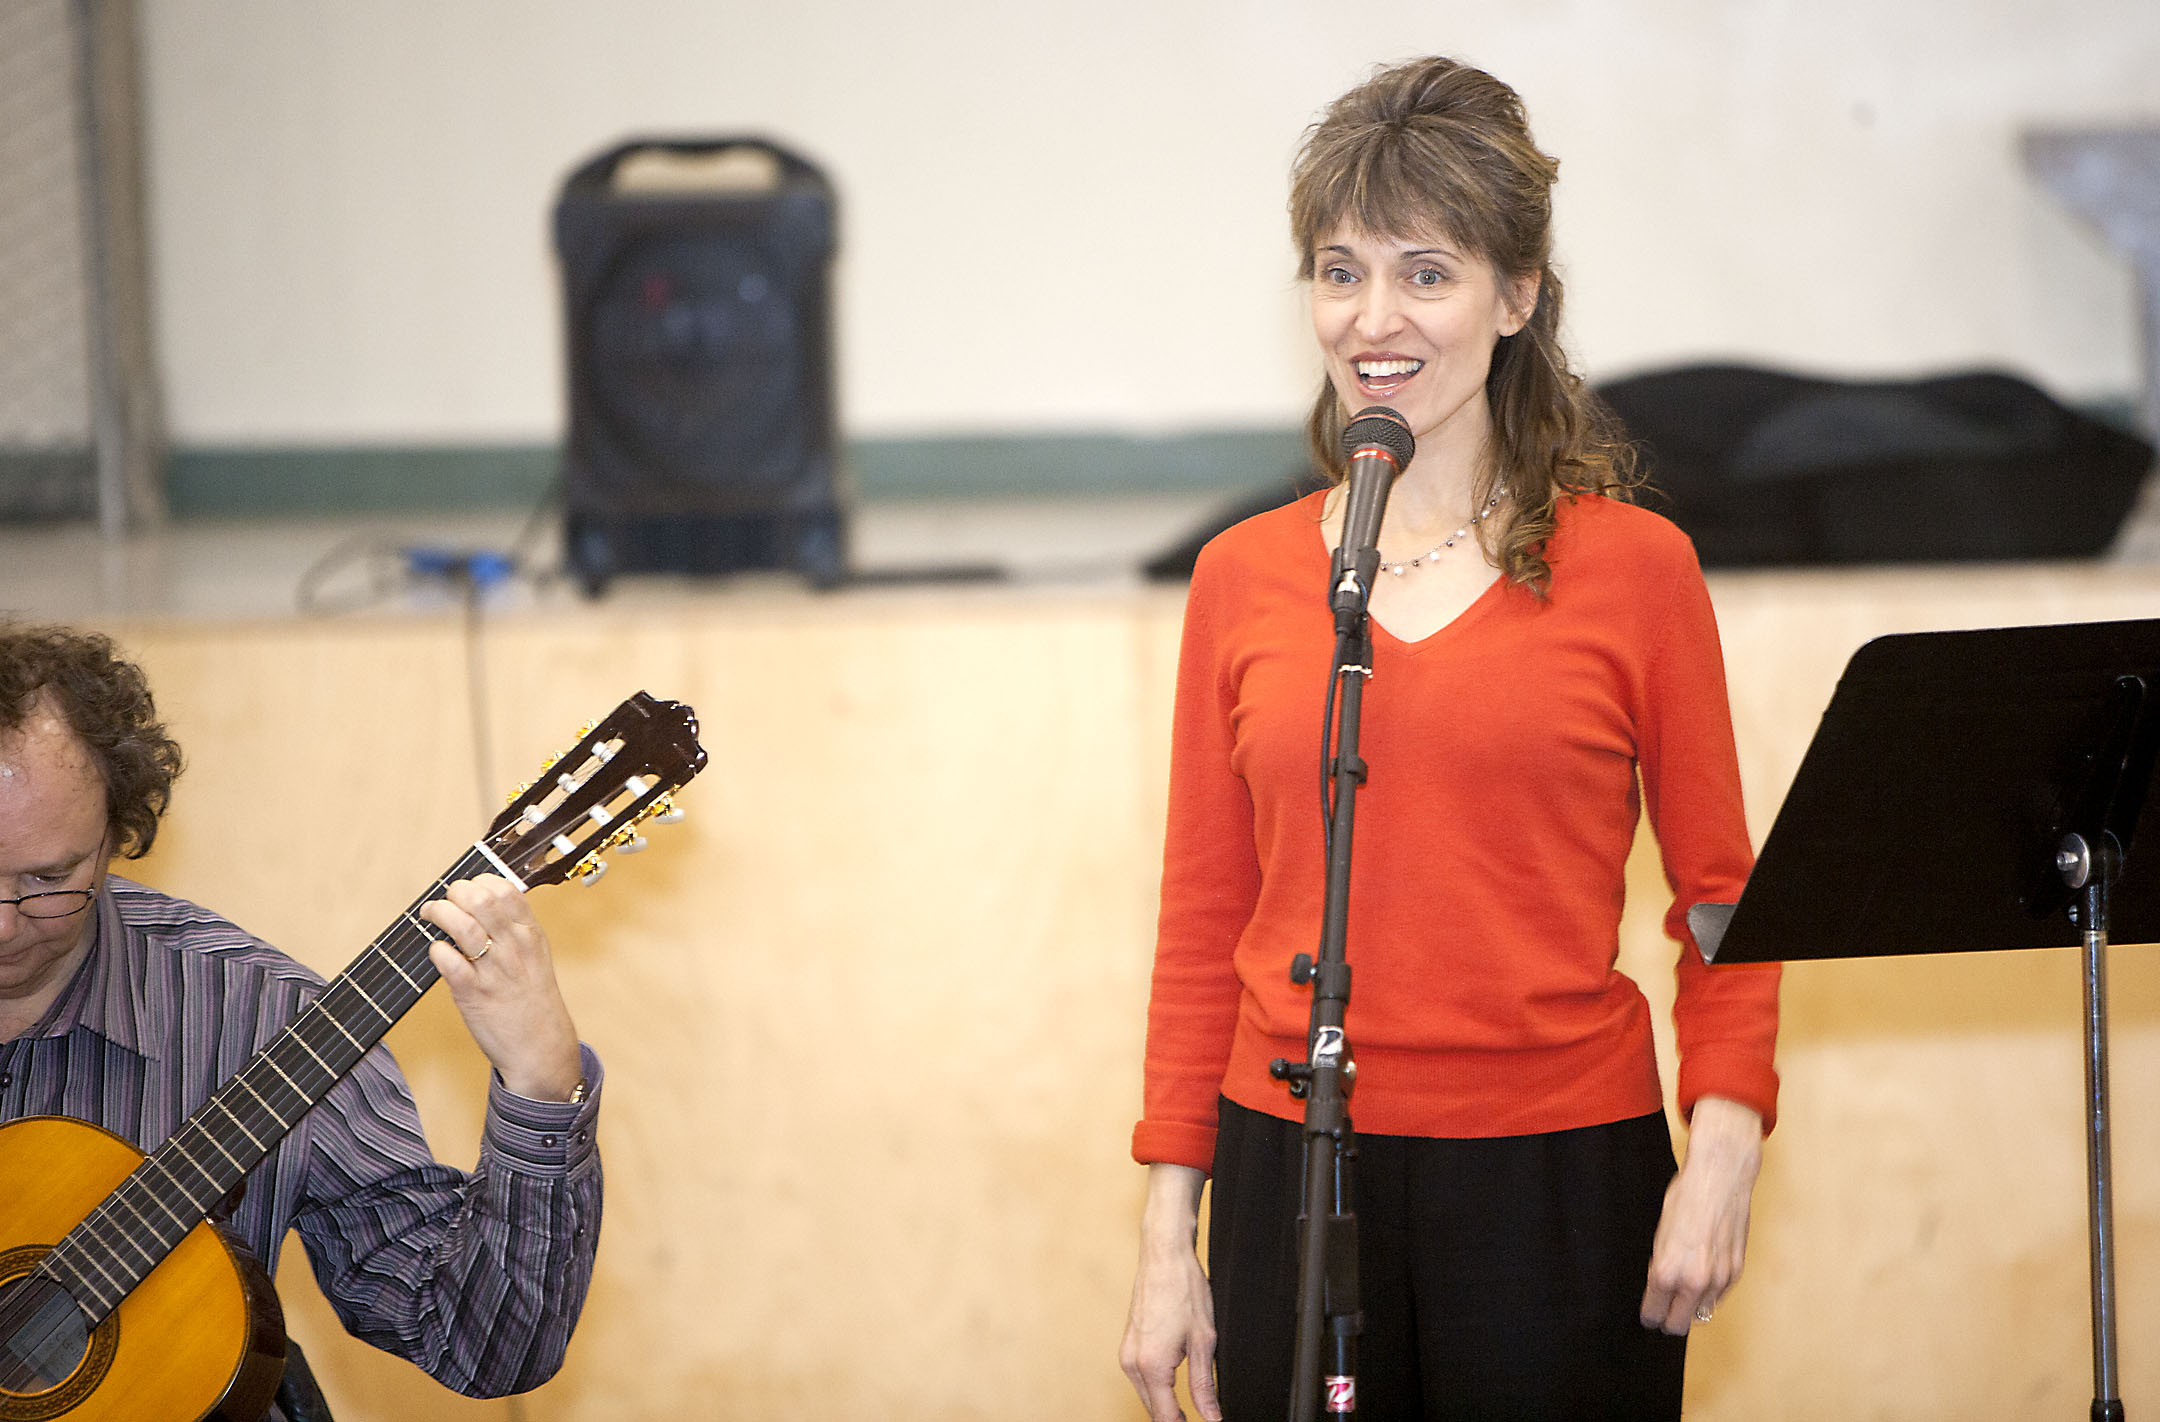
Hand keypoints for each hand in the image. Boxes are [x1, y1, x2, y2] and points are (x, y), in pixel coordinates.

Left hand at [419, 875, 582, 1101]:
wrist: (540, 1048)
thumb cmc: (532, 1001)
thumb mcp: (535, 958)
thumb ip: (513, 930)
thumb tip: (480, 904)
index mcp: (531, 935)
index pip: (505, 890)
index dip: (480, 882)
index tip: (468, 890)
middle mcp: (514, 948)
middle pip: (480, 900)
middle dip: (455, 892)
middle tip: (445, 900)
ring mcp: (493, 970)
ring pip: (461, 925)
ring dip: (439, 913)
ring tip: (430, 915)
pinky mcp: (472, 994)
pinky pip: (447, 960)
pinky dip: (436, 949)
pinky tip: (437, 952)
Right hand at [1120, 1164, 1220, 1421]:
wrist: (1164, 1255)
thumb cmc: (1185, 1290)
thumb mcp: (1204, 1341)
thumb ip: (1204, 1385)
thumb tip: (1211, 1417)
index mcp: (1152, 1365)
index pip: (1165, 1417)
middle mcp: (1132, 1363)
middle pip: (1153, 1410)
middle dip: (1173, 1420)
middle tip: (1202, 1418)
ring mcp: (1127, 1353)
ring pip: (1147, 1395)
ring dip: (1165, 1405)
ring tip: (1190, 1411)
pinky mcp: (1128, 1344)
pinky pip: (1142, 1378)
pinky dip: (1157, 1387)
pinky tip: (1174, 1387)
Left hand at [1640, 1095, 1762, 1334]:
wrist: (1720, 1178)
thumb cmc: (1686, 1198)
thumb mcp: (1660, 1233)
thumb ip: (1660, 1265)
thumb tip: (1659, 1286)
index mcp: (1668, 1272)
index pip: (1654, 1315)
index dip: (1649, 1315)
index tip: (1649, 1313)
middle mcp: (1695, 1281)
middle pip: (1679, 1326)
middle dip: (1669, 1320)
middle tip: (1664, 1310)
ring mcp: (1719, 1279)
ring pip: (1702, 1313)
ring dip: (1691, 1306)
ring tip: (1683, 1289)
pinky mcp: (1736, 1272)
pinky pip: (1719, 1296)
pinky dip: (1709, 1292)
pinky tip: (1702, 1274)